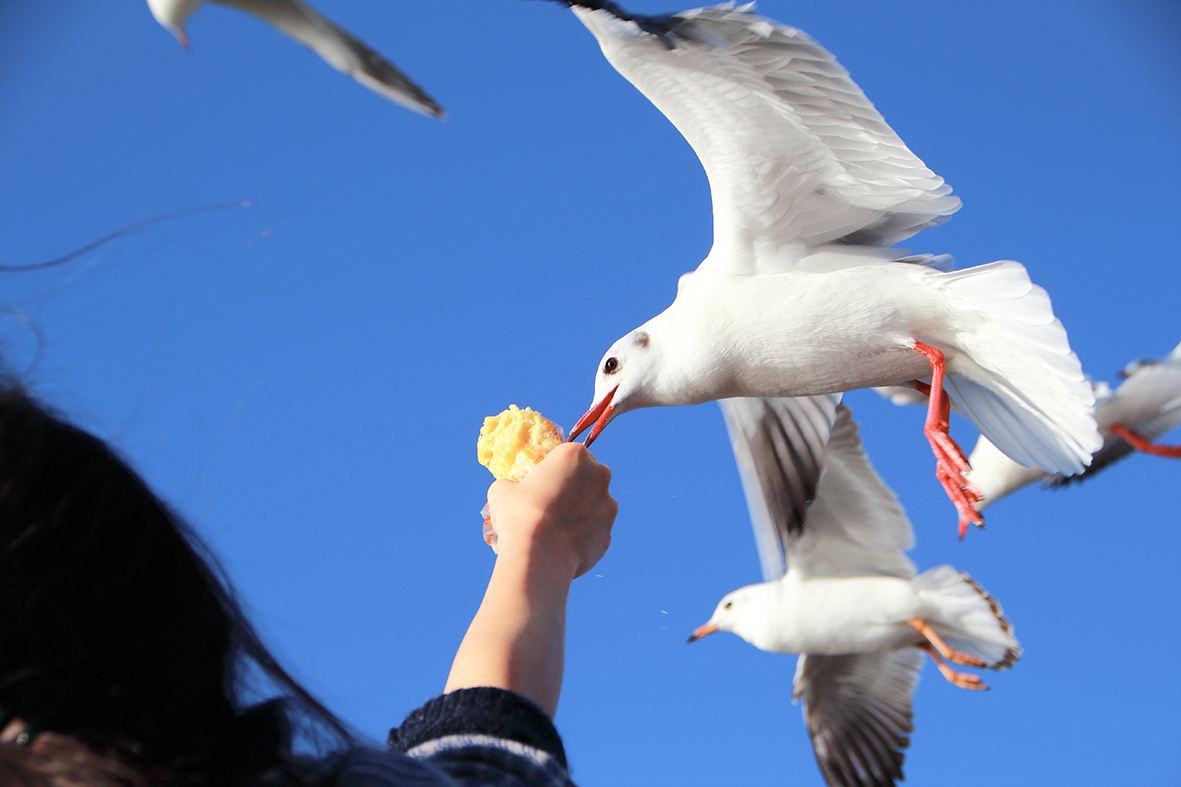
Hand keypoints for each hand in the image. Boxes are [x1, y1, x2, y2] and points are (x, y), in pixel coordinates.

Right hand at [486, 443, 616, 579]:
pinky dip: (583, 537)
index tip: (545, 481)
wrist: (538, 555)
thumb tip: (513, 490)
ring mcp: (608, 506)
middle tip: (552, 503)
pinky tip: (563, 547)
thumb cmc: (519, 514)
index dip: (556, 467)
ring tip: (557, 530)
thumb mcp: (502, 489)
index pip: (569, 454)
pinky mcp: (608, 535)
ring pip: (595, 505)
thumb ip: (514, 484)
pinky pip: (595, 532)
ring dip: (582, 512)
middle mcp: (599, 476)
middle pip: (589, 476)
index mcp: (575, 455)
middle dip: (575, 487)